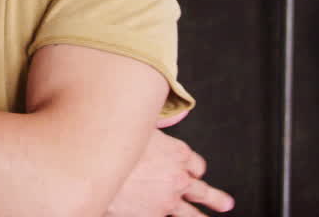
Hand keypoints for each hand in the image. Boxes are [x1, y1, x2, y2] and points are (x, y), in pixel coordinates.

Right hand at [106, 114, 233, 215]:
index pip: (196, 163)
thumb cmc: (111, 144)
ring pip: (191, 214)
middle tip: (226, 203)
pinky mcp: (155, 215)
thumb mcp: (138, 123)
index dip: (195, 167)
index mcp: (176, 153)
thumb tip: (177, 111)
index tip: (196, 171)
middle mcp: (177, 178)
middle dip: (214, 197)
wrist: (92, 173)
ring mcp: (167, 200)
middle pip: (202, 190)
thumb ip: (159, 119)